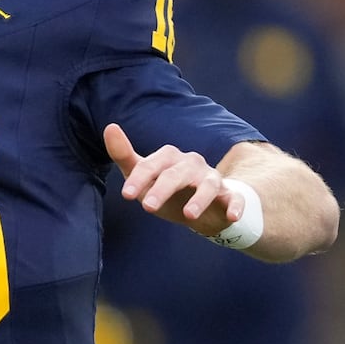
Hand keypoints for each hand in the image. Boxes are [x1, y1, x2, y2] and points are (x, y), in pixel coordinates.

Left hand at [103, 122, 245, 236]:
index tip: (126, 196)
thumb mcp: (143, 176)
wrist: (199, 208)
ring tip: (189, 216)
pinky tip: (231, 216)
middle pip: (176, 174)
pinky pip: (234, 198)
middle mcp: (191, 164)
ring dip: (200, 199)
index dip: (138, 179)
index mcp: (169, 158)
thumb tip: (109, 127)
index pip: (151, 165)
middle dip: (162, 189)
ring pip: (208, 185)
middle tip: (148, 208)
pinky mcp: (228, 195)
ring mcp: (211, 179)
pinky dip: (234, 206)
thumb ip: (124, 155)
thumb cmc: (166, 189)